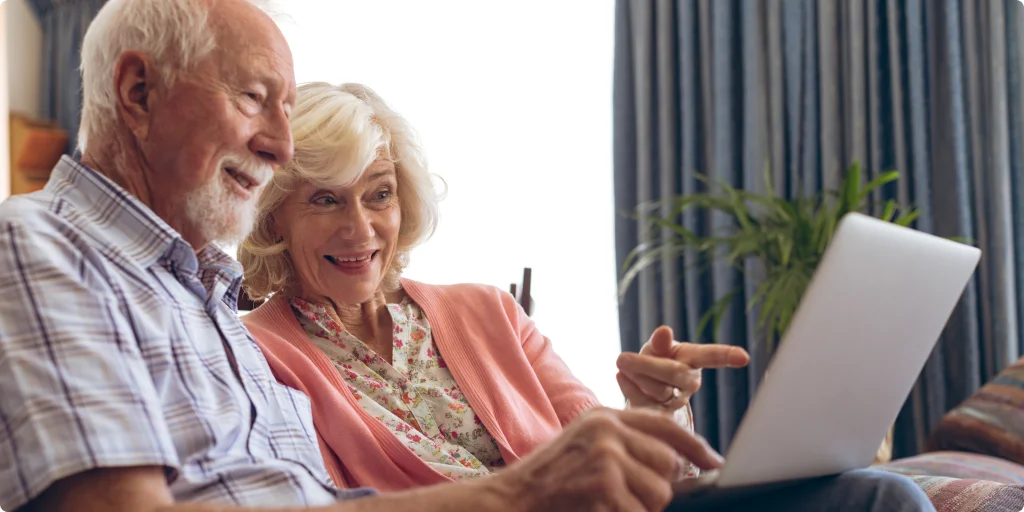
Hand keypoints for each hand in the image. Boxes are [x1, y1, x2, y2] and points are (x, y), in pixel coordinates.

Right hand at [491, 407, 723, 511]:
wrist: (512, 499)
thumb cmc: (551, 478)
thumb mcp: (586, 443)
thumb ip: (626, 441)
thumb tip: (680, 460)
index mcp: (604, 416)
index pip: (664, 425)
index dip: (694, 445)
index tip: (714, 462)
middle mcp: (607, 429)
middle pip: (669, 463)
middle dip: (659, 487)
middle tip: (627, 496)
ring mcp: (606, 456)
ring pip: (660, 491)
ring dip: (642, 507)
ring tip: (609, 504)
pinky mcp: (604, 485)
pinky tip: (599, 511)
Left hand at [616, 326, 748, 410]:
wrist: (643, 386)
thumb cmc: (654, 359)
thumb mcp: (655, 346)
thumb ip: (659, 342)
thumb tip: (663, 332)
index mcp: (694, 359)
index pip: (712, 356)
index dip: (728, 356)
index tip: (743, 357)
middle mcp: (691, 382)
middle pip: (674, 374)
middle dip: (645, 365)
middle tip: (621, 358)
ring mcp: (678, 401)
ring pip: (656, 390)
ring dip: (634, 376)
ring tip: (624, 366)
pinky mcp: (663, 417)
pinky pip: (643, 402)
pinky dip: (627, 388)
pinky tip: (623, 378)